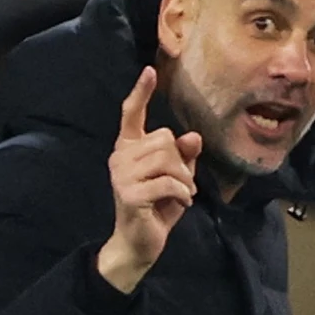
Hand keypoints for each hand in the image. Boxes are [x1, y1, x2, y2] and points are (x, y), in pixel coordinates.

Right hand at [98, 66, 202, 292]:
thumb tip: (194, 137)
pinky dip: (183, 193)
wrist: (140, 243)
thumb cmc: (159, 206)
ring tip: (182, 193)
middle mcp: (120, 156)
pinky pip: (169, 182)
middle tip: (182, 183)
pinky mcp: (129, 193)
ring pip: (168, 158)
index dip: (141, 92)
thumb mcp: (177, 177)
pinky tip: (181, 202)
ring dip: (185, 178)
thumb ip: (184, 156)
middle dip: (182, 162)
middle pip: (165, 139)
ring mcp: (121, 174)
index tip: (150, 71)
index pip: (132, 114)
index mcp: (129, 148)